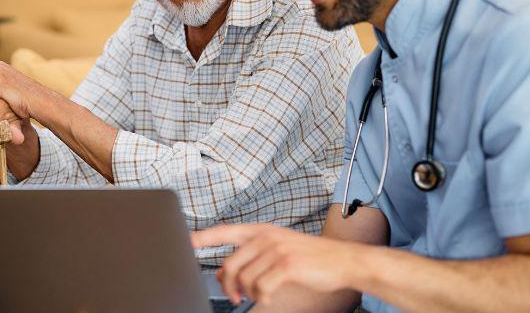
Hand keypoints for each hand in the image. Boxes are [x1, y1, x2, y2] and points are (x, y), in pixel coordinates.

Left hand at [192, 223, 355, 305]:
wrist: (343, 260)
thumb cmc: (310, 258)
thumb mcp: (277, 250)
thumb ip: (250, 257)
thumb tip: (222, 273)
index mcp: (261, 231)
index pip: (224, 231)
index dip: (203, 237)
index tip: (187, 242)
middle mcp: (265, 237)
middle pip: (229, 264)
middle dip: (227, 286)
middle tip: (235, 297)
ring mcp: (276, 250)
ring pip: (244, 279)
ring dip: (248, 294)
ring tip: (258, 296)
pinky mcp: (287, 265)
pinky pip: (261, 287)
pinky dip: (263, 297)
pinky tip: (271, 297)